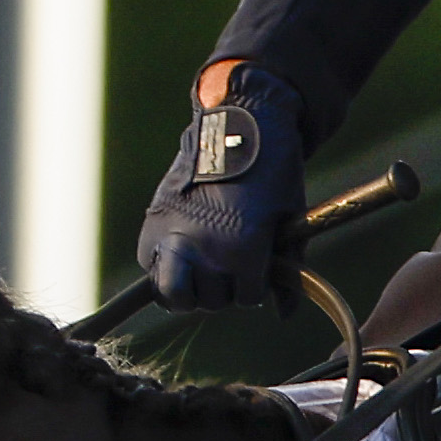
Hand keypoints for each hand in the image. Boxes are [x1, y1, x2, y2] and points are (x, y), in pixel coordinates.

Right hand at [135, 70, 303, 309]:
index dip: (257, 282)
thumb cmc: (274, 172)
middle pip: (210, 302)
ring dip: (190, 287)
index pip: (246, 298)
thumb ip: (288, 271)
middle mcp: (203, 249)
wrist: (241, 126)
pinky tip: (181, 251)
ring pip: (172, 295)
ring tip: (203, 265)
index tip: (259, 258)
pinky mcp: (151, 223)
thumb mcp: (289, 223)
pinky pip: (151, 266)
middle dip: (224, 287)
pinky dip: (163, 266)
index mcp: (241, 251)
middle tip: (230, 259)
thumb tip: (285, 314)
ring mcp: (172, 237)